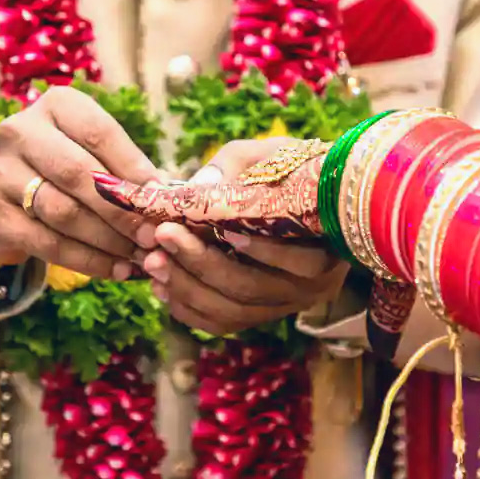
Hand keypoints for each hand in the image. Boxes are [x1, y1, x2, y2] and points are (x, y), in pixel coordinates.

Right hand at [0, 87, 159, 277]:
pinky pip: (48, 243)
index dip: (134, 168)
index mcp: (56, 106)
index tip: (163, 200)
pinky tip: (115, 270)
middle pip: (79, 173)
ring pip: (64, 212)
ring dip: (108, 240)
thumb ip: (128, 171)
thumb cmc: (64, 171)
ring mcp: (1, 173)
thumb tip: (168, 198)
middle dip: (122, 209)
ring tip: (138, 256)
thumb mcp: (95, 156)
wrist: (1, 198)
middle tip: (153, 236)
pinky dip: (88, 261)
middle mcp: (21, 132)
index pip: (100, 133)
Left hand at [112, 138, 345, 334]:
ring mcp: (284, 305)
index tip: (215, 225)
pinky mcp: (260, 314)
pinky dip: (188, 309)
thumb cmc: (295, 170)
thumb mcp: (272, 155)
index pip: (295, 259)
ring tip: (152, 261)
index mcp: (328, 249)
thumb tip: (195, 189)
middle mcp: (311, 288)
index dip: (256, 248)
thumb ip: (235, 167)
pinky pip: (222, 323)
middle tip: (162, 235)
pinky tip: (161, 286)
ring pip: (232, 312)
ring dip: (186, 288)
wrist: (316, 199)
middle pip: (251, 288)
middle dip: (201, 263)